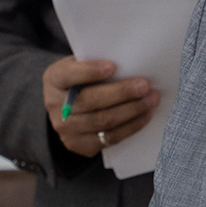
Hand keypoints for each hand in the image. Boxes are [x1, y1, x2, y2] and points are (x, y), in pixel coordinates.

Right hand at [43, 56, 160, 156]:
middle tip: (145, 86)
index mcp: (54, 79)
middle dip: (121, 93)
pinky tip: (145, 116)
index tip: (113, 66)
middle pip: (90, 101)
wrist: (69, 108)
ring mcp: (65, 128)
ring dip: (132, 111)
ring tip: (151, 100)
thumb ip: (96, 62)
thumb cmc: (82, 79)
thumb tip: (130, 62)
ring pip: (103, 122)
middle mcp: (54, 105)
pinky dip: (130, 127)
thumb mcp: (81, 65)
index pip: (69, 75)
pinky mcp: (78, 145)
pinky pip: (109, 138)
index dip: (90, 72)